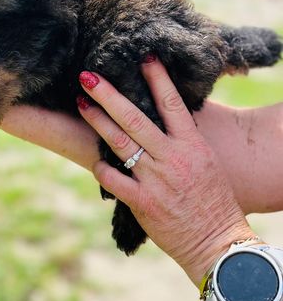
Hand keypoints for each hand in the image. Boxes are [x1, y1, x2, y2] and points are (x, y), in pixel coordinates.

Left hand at [76, 58, 254, 284]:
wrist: (218, 244)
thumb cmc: (212, 201)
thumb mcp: (205, 162)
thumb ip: (181, 140)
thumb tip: (160, 116)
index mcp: (192, 145)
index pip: (172, 103)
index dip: (157, 78)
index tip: (143, 56)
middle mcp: (172, 159)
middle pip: (135, 118)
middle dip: (109, 94)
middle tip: (88, 76)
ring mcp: (156, 181)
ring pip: (120, 143)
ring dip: (97, 121)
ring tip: (81, 103)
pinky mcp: (143, 203)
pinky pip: (114, 180)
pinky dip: (101, 168)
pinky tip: (93, 159)